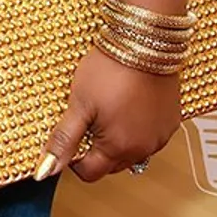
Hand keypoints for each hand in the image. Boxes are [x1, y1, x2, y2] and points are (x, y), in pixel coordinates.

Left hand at [35, 47, 180, 182]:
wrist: (145, 42)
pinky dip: (138, 128)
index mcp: (117, 148)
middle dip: (97, 148)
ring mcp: (160, 136)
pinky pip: (150, 136)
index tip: (73, 136)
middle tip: (90, 117)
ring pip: (132, 151)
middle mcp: (143, 149)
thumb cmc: (111, 69)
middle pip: (111, 164)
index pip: (90, 173)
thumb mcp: (79, 104)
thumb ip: (63, 141)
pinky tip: (130, 105)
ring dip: (119, 139)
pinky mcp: (171, 122)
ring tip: (111, 108)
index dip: (75, 159)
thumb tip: (44, 170)